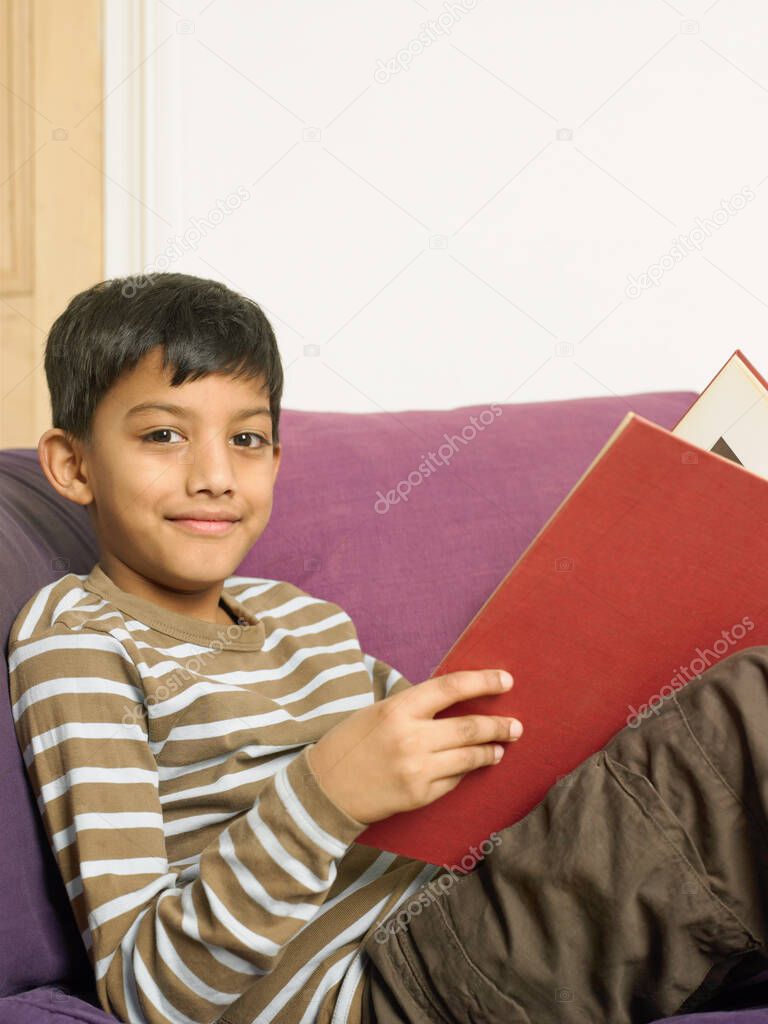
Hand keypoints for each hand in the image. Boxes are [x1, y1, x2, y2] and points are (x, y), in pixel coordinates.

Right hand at [306, 669, 522, 823]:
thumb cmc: (350, 744)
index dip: (483, 682)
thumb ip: (415, 707)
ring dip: (490, 751)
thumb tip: (456, 701)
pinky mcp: (419, 795)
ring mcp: (417, 769)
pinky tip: (468, 768)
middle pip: (470, 727)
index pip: (452, 687)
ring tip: (500, 748)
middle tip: (516, 726)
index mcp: (398, 708)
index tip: (506, 680)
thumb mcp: (378, 712)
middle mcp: (411, 737)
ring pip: (469, 757)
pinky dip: (464, 772)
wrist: (324, 789)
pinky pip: (454, 781)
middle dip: (499, 726)